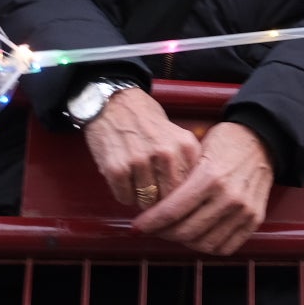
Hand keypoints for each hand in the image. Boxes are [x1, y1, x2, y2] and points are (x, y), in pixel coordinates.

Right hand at [84, 86, 201, 209]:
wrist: (113, 102)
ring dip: (140, 198)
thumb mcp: (177, 135)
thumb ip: (185, 161)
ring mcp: (140, 161)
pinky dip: (124, 194)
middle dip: (161, 202)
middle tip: (153, 196)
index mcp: (184, 145)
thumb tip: (191, 195)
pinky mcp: (117, 168)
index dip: (181, 197)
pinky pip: (125, 198)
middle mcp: (165, 153)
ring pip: (146, 201)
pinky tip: (124, 180)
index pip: (190, 188)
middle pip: (169, 199)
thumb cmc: (146, 120)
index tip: (174, 199)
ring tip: (137, 182)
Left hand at [132, 121, 274, 255]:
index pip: (171, 211)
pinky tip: (198, 236)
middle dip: (163, 233)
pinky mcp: (254, 219)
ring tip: (176, 231)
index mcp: (210, 177)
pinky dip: (208, 246)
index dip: (149, 223)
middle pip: (185, 232)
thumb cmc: (226, 142)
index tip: (136, 227)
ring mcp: (244, 211)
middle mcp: (228, 197)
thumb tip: (152, 206)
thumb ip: (179, 181)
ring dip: (184, 242)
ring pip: (204, 243)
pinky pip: (226, 247)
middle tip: (154, 229)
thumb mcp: (197, 152)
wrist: (263, 140)